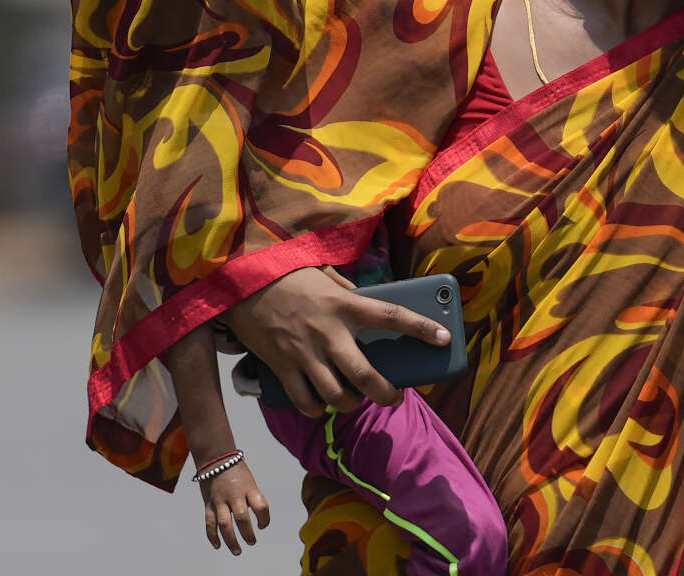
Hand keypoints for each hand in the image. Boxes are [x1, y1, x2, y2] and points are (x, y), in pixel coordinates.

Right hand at [199, 462, 269, 555]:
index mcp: (248, 488)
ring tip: (237, 550)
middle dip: (248, 533)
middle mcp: (234, 495)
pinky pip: (210, 522)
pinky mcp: (209, 504)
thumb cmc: (236, 470)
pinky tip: (218, 545)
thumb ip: (252, 498)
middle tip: (252, 542)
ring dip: (231, 540)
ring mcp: (220, 500)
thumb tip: (255, 518)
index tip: (263, 525)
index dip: (265, 519)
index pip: (261, 506)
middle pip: (242, 518)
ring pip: (225, 524)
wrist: (216, 458)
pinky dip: (213, 536)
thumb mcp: (249, 481)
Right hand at [222, 265, 451, 417]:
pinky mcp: (281, 368)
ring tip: (356, 402)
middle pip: (365, 375)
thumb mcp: (324, 275)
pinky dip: (316, 409)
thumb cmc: (286, 276)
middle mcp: (327, 332)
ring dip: (351, 405)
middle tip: (394, 397)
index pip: (391, 316)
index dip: (421, 328)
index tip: (444, 338)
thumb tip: (367, 304)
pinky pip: (305, 400)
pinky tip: (321, 404)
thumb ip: (348, 293)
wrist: (240, 283)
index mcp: (343, 304)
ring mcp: (304, 354)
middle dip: (386, 393)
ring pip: (336, 396)